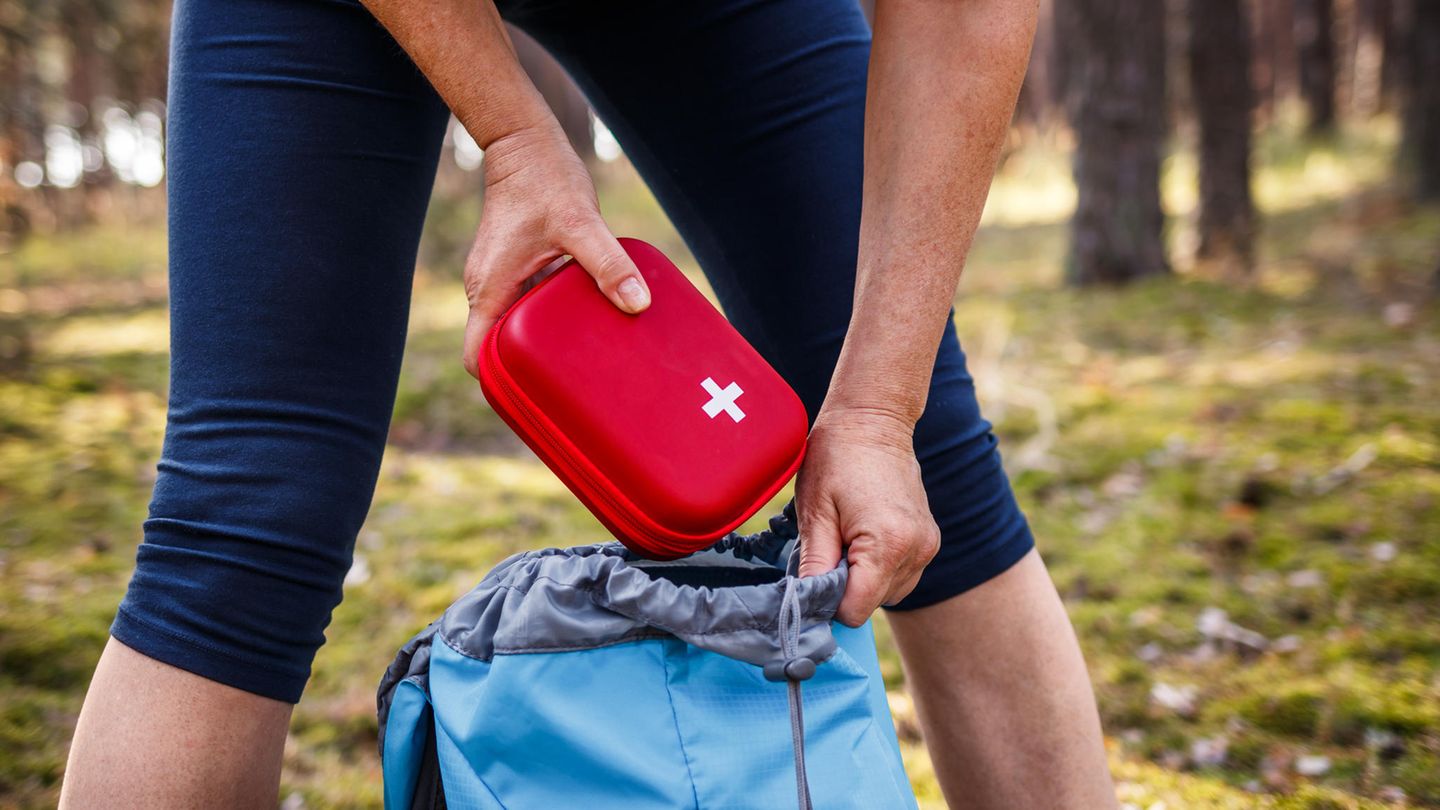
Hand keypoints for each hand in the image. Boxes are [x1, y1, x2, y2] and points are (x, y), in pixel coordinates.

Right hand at [460, 125, 650, 377]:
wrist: (526, 144)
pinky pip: (529, 308)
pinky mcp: (518, 269)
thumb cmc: (545, 180)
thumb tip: (637, 304)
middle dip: (527, 373)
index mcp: (491, 289)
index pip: (478, 357)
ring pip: (515, 329)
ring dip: (543, 347)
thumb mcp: (581, 224)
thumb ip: (608, 265)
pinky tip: (586, 324)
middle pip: (497, 351)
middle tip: (572, 392)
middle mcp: (489, 290)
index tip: (534, 401)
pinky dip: (551, 321)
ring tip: (584, 366)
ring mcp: (502, 280)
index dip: (499, 385)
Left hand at [795, 407, 940, 625]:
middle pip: (872, 604)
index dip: (828, 602)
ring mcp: (928, 547)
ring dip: (862, 580)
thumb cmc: (837, 458)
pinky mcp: (929, 541)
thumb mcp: (815, 511)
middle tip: (828, 547)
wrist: (873, 421)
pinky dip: (878, 569)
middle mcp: (917, 550)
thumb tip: (807, 607)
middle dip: (845, 588)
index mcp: (887, 543)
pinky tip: (862, 539)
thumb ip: (815, 565)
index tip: (814, 576)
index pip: (855, 609)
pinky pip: (900, 576)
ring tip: (846, 538)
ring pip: (887, 594)